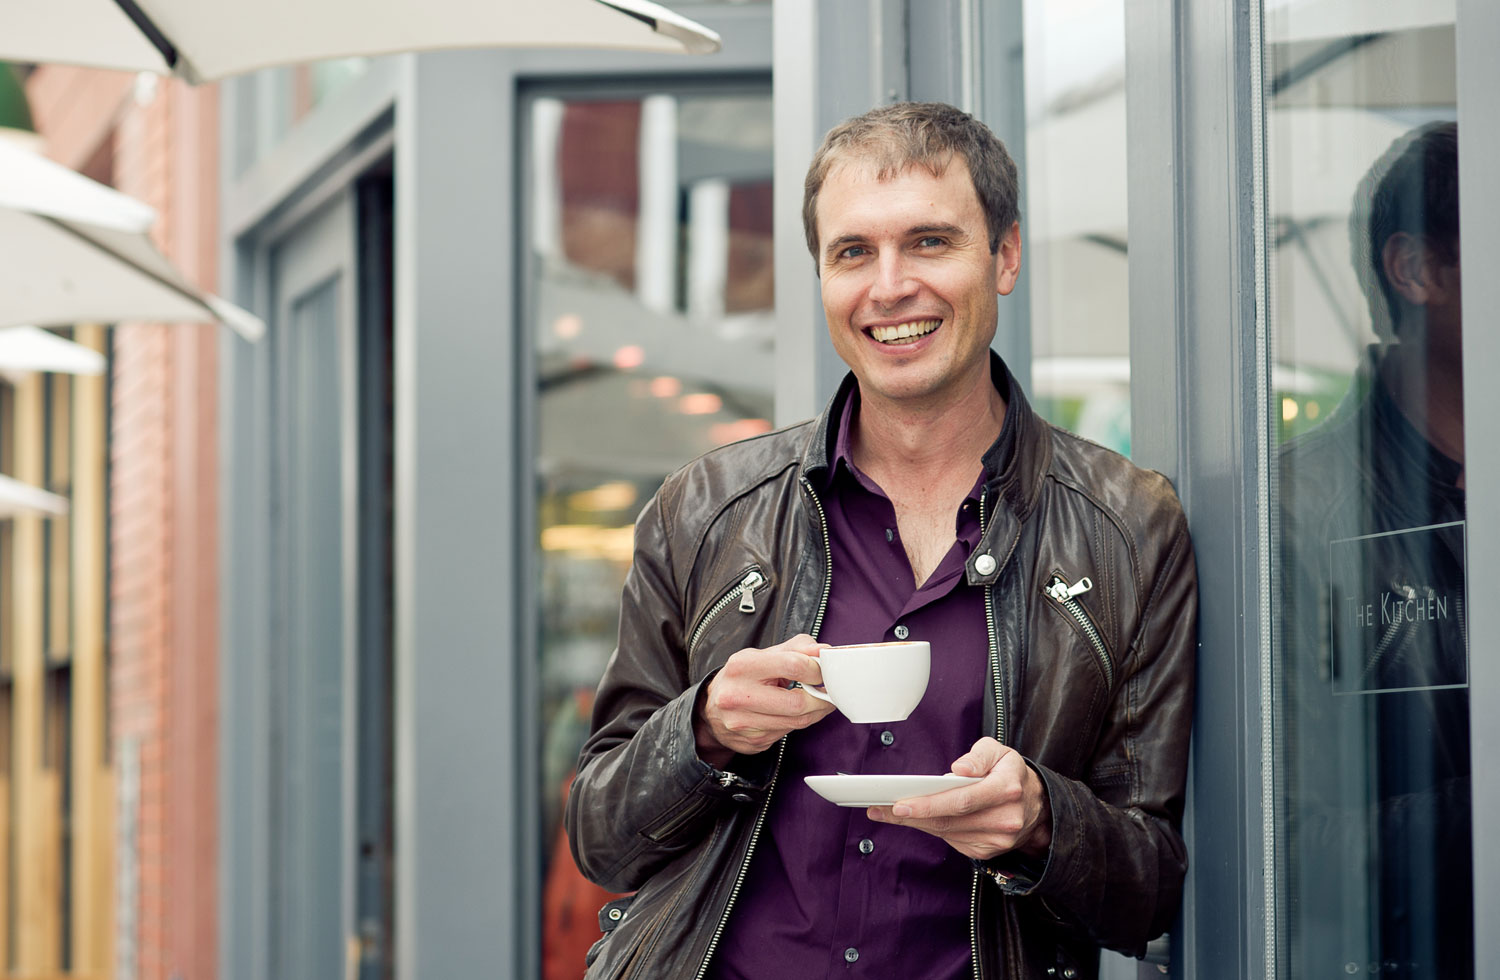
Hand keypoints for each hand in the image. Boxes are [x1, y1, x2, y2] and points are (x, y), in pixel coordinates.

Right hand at [695, 634, 836, 762]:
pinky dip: (800, 722)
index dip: (817, 670)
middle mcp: (737, 696)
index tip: (823, 671)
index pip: (793, 666)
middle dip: (821, 698)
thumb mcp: (763, 655)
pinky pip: (788, 733)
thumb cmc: (743, 677)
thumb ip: (796, 649)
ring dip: (815, 712)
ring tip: (818, 701)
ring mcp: (743, 723)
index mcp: (742, 666)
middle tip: (828, 692)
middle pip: (797, 702)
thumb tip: (823, 652)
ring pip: (796, 721)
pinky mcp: (752, 741)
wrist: (712, 709)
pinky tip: (798, 713)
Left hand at [867, 737, 1052, 859]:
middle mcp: (1005, 818)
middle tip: (879, 809)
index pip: (962, 799)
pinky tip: (916, 818)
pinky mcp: (988, 851)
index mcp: (1007, 788)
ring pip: (947, 832)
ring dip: (916, 823)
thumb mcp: (999, 751)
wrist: (1037, 805)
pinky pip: (953, 841)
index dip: (928, 803)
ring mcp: (997, 839)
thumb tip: (958, 769)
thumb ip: (978, 756)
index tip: (899, 803)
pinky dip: (932, 829)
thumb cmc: (1010, 772)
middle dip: (910, 815)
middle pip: (949, 820)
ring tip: (888, 811)